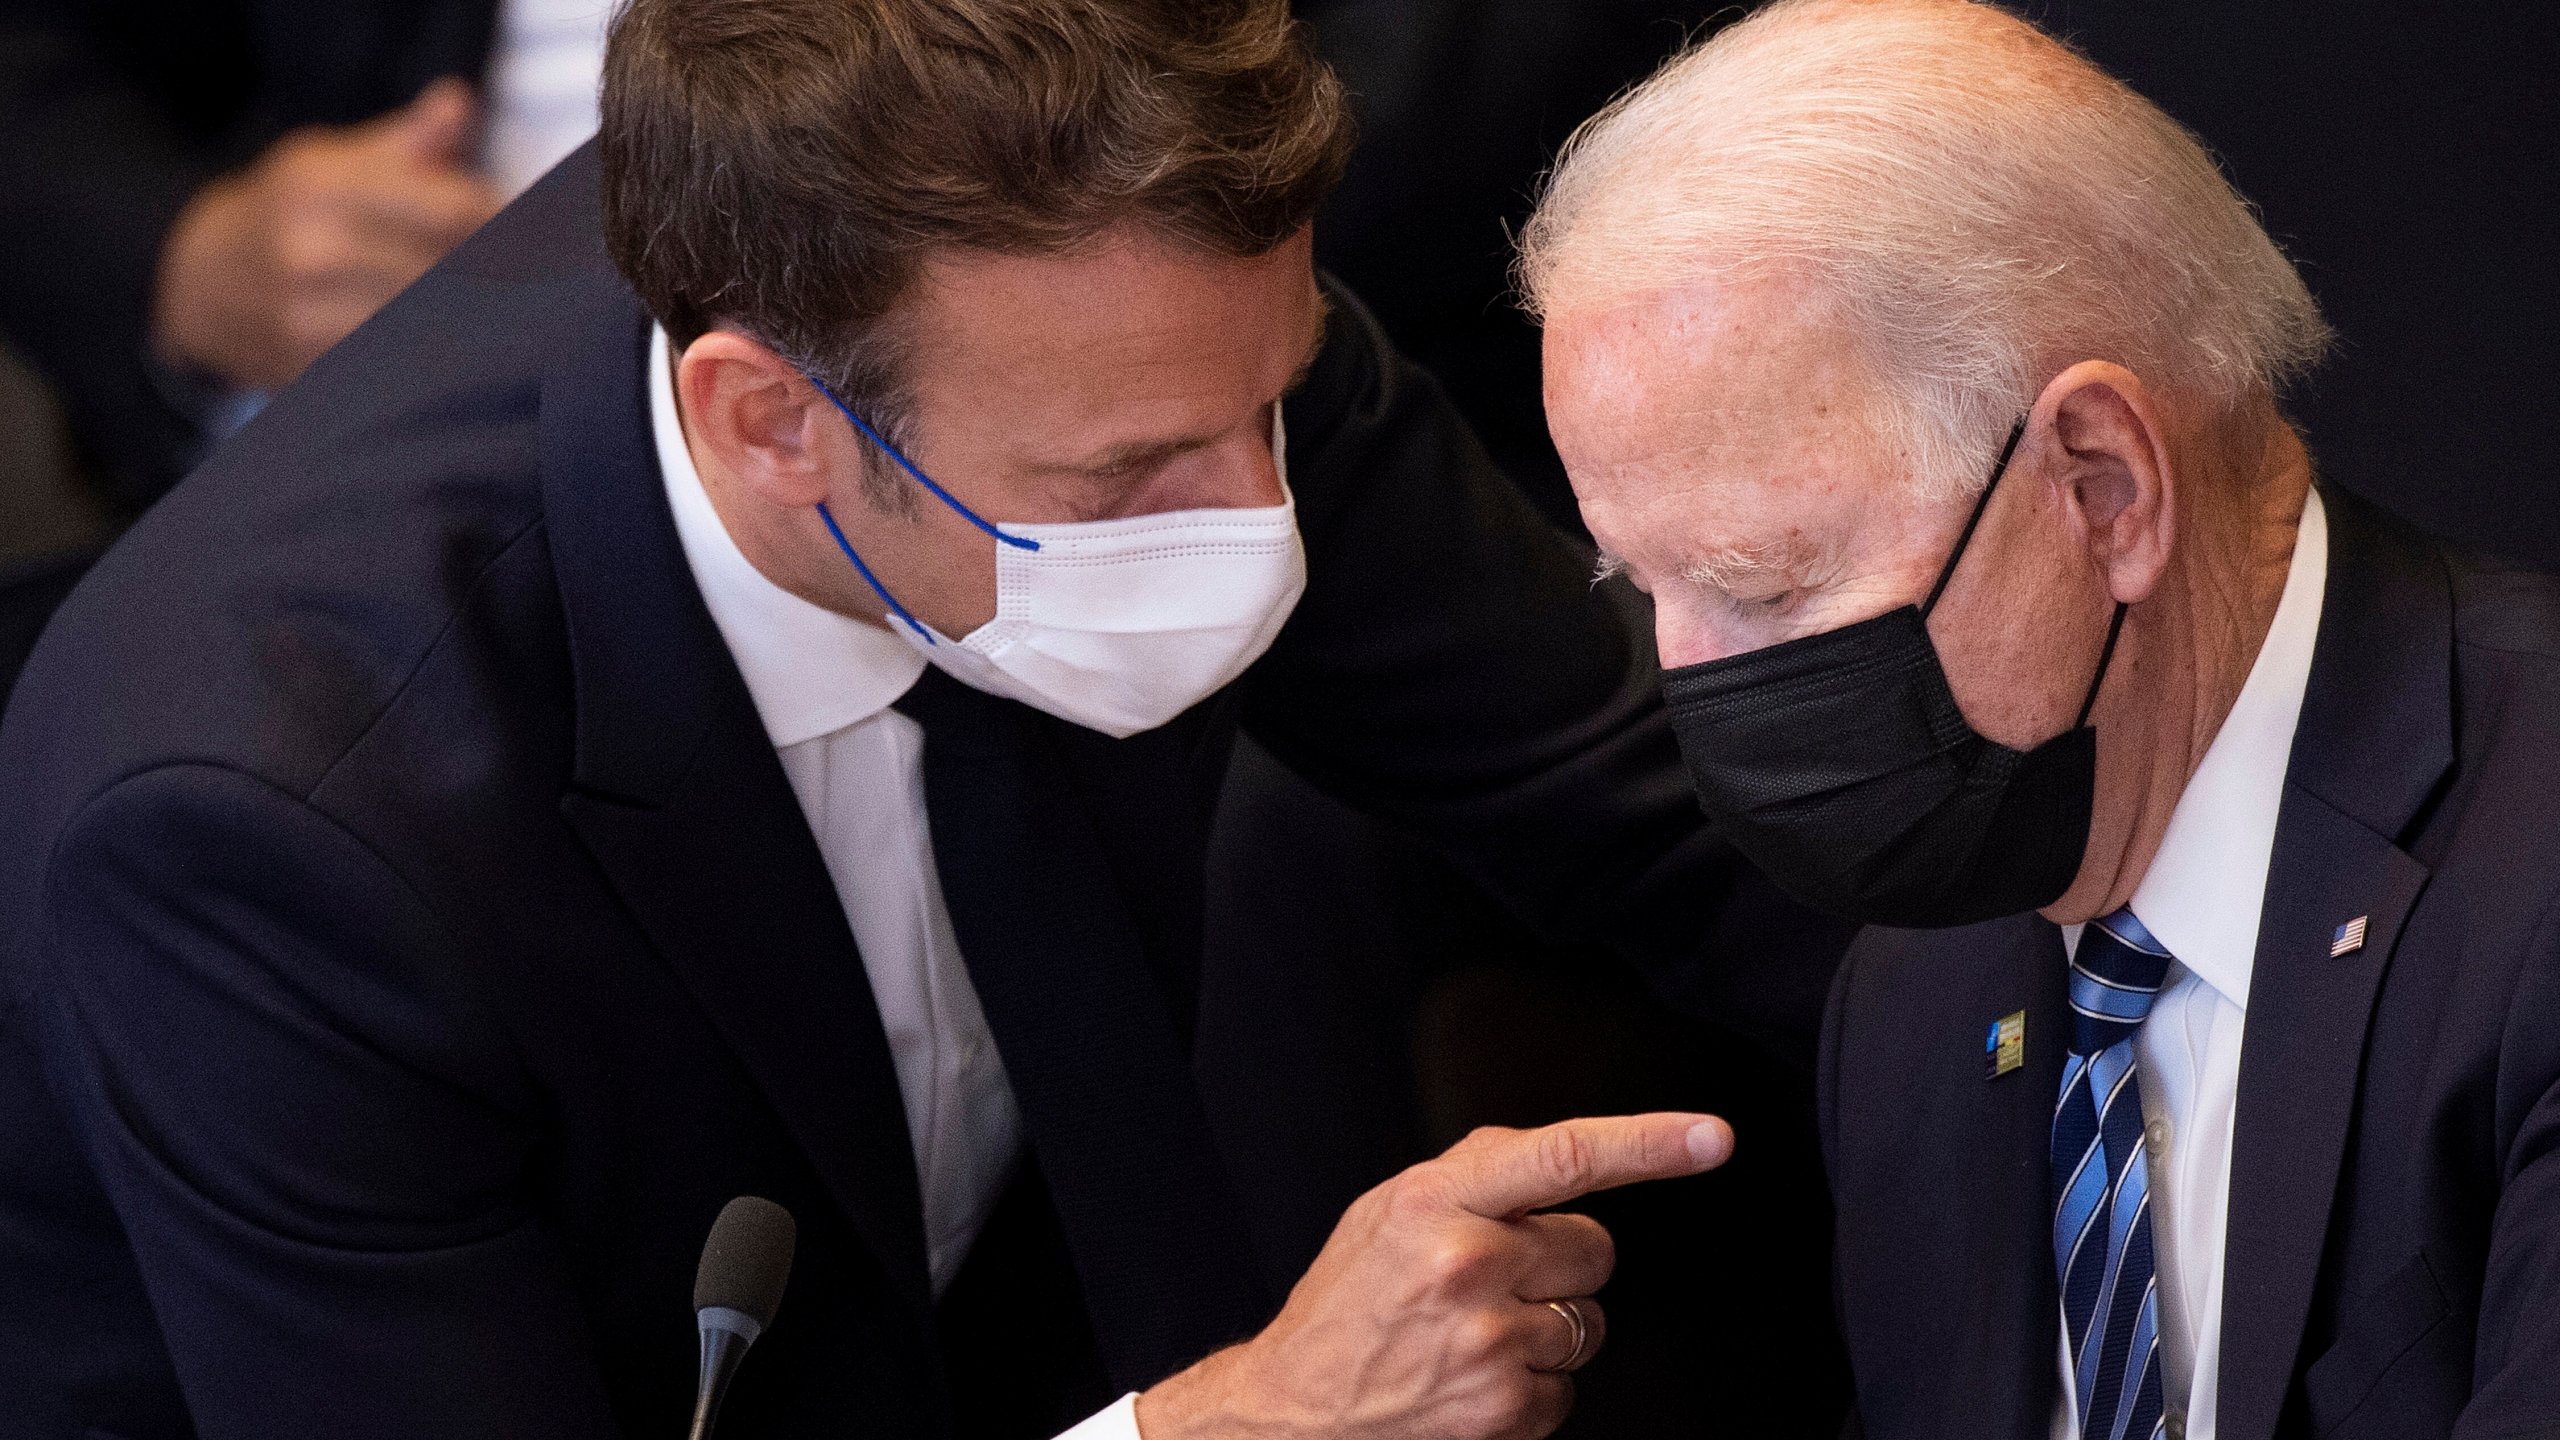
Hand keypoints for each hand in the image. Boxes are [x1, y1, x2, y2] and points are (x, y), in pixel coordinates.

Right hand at [154, 77, 503, 390]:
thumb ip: (407, 140)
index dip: (501, 225)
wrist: (198, 282)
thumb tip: (458, 102)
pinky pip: (402, 371)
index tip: (521, 230)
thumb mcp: (330, 159)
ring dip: (471, 323)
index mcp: (324, 189)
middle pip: (452, 274)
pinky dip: (435, 362)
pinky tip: (449, 348)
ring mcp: (310, 318)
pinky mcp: (313, 370)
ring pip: (434, 327)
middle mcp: (315, 253)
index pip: (454, 213)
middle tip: (525, 281)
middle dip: (493, 276)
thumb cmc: (284, 212)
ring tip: (490, 313)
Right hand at [1137, 1112, 1734, 1439]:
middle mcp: (1466, 1266)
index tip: (1711, 1136)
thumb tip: (1560, 1159)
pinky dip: (1532, 1384)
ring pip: (1587, 1320)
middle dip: (1559, 1260)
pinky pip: (1568, 1386)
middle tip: (1494, 1278)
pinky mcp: (1504, 1408)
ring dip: (1545, 1325)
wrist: (1297, 1407)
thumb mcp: (1390, 1210)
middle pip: (1594, 1247)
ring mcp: (1489, 1342)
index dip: (1649, 1142)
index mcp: (1436, 1202)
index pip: (1564, 1156)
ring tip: (1472, 1333)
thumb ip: (1475, 1177)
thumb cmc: (1347, 1304)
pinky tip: (1476, 1376)